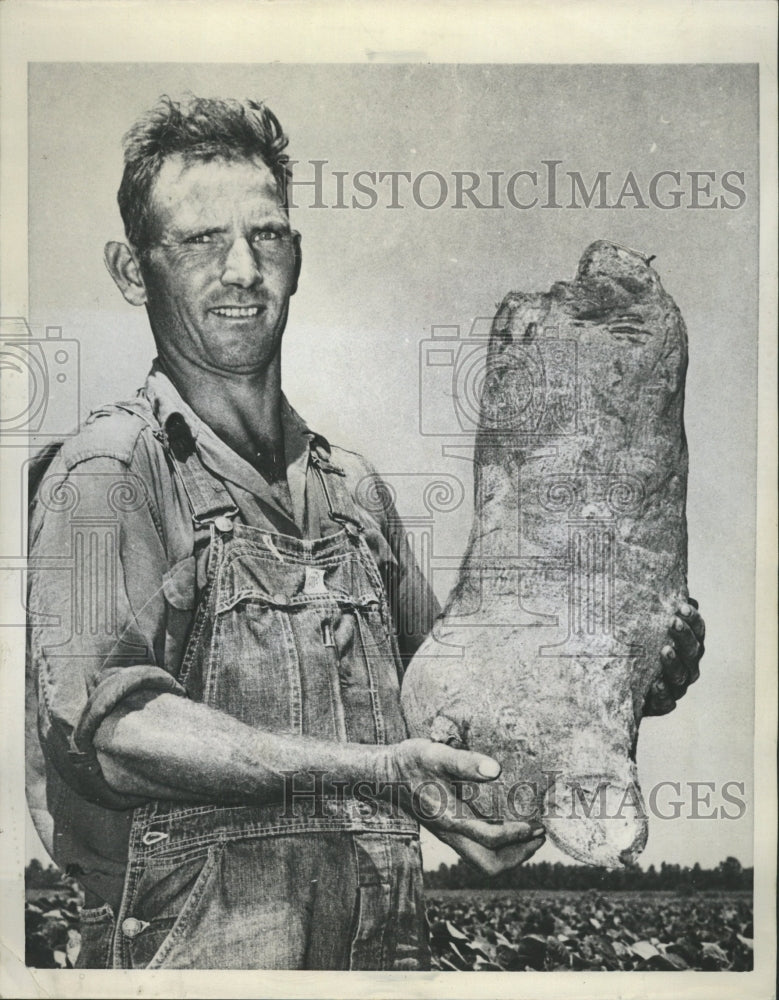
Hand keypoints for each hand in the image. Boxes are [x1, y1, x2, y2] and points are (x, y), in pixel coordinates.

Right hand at [375, 738, 545, 874]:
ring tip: (531, 834)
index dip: (516, 835)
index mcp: (449, 820)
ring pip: (483, 860)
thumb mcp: (435, 754)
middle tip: (539, 835)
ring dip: (510, 853)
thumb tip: (496, 769)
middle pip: (488, 864)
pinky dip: (498, 844)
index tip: (534, 823)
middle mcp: (450, 834)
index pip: (490, 839)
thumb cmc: (409, 762)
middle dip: (518, 855)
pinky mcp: (449, 829)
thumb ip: (464, 762)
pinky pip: (478, 849)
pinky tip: (508, 822)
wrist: (384, 774)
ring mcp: (449, 835)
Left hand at [643, 598, 704, 715]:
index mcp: (689, 644)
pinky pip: (667, 701)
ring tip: (664, 650)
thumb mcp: (646, 625)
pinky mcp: (662, 703)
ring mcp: (677, 686)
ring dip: (674, 662)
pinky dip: (662, 692)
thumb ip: (657, 608)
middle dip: (684, 636)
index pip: (697, 630)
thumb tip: (668, 587)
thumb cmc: (640, 646)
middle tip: (672, 622)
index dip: (693, 619)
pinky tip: (656, 683)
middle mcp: (688, 665)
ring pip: (682, 675)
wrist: (621, 682)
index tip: (682, 607)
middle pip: (693, 651)